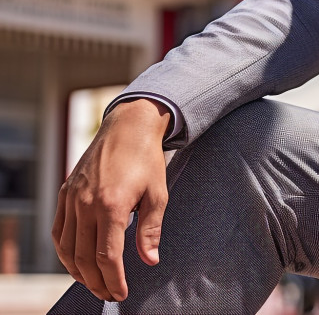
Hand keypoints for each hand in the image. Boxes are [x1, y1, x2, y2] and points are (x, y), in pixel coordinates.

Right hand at [52, 98, 170, 301]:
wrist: (128, 127)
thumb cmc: (147, 161)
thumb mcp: (158, 194)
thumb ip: (151, 229)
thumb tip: (150, 260)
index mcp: (112, 206)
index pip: (107, 256)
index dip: (113, 279)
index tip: (121, 292)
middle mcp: (86, 204)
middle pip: (84, 258)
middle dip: (96, 282)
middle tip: (108, 294)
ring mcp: (71, 199)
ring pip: (67, 248)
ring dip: (78, 271)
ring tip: (93, 283)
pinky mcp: (65, 193)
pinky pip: (58, 232)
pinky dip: (65, 252)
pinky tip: (76, 261)